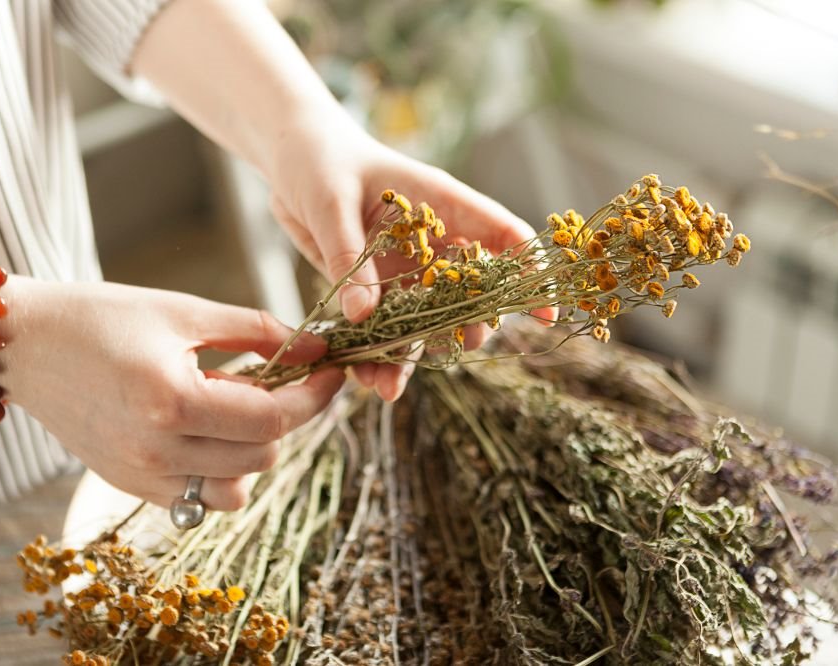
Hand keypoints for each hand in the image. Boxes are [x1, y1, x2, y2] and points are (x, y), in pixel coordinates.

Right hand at [2, 279, 344, 510]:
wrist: (23, 344)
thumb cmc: (100, 316)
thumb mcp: (183, 310)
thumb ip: (255, 331)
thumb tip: (314, 348)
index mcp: (172, 400)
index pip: (273, 418)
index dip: (314, 394)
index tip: (330, 369)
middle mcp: (156, 450)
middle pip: (262, 455)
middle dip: (285, 415)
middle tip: (280, 376)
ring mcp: (139, 475)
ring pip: (237, 488)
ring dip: (253, 450)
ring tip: (236, 406)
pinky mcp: (127, 484)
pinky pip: (199, 499)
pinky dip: (219, 471)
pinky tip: (207, 431)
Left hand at [267, 115, 555, 400]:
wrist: (290, 161)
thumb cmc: (320, 162)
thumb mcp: (331, 203)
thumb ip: (348, 255)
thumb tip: (363, 315)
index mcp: (441, 204)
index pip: (503, 236)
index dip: (530, 272)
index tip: (548, 311)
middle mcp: (431, 243)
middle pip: (472, 291)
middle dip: (471, 324)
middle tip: (458, 347)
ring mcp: (405, 269)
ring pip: (427, 321)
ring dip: (415, 354)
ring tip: (390, 387)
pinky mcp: (376, 289)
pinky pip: (387, 329)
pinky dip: (379, 355)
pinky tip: (368, 380)